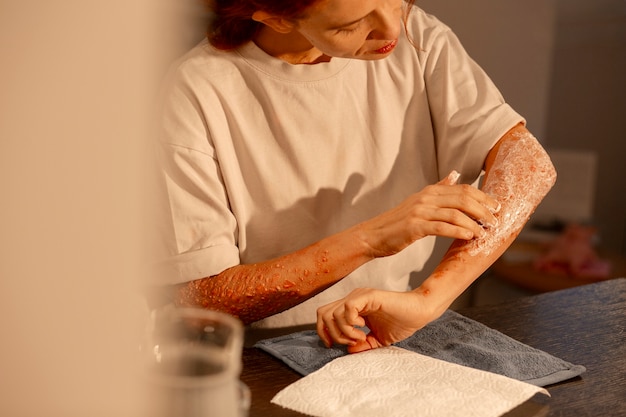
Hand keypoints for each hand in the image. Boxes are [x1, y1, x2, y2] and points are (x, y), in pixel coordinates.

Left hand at [316, 288, 432, 352]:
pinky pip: (347, 307)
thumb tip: (348, 350)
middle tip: (351, 342)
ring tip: (360, 336)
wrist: (420, 312)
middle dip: (332, 334)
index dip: (323, 332)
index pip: (323, 315)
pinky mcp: (369, 296)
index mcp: (352, 308)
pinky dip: (350, 322)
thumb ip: (363, 344)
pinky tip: (363, 327)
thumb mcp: (378, 339)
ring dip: (344, 331)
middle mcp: (352, 299)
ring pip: (333, 313)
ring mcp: (359, 296)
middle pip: (323, 314)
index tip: (333, 345)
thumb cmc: (402, 322)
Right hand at [356, 171, 499, 258]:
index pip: (463, 189)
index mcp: (429, 191)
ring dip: (474, 224)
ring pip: (455, 214)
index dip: (483, 197)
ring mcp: (419, 212)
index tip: (497, 207)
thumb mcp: (418, 201)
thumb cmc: (397, 222)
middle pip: (463, 199)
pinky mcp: (414, 227)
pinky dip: (458, 232)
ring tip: (485, 233)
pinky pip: (442, 227)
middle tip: (496, 221)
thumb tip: (455, 174)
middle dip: (483, 210)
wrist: (372, 235)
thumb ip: (438, 188)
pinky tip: (469, 238)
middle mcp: (425, 198)